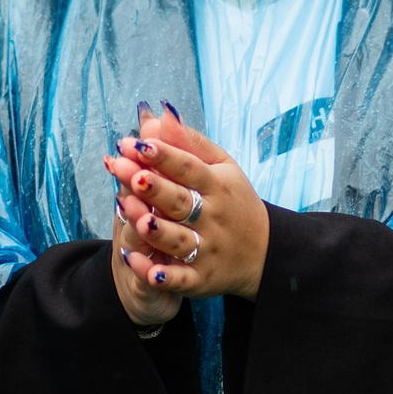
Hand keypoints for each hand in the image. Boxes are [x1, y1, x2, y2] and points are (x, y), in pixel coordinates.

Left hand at [103, 104, 270, 325]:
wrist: (265, 252)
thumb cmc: (233, 201)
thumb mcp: (221, 167)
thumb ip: (187, 143)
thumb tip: (156, 115)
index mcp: (217, 185)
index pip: (189, 167)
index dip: (164, 156)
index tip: (137, 143)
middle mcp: (213, 217)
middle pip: (180, 201)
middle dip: (154, 188)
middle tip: (128, 173)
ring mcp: (207, 248)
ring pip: (179, 240)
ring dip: (157, 230)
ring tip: (134, 216)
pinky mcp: (201, 278)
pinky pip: (180, 278)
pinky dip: (161, 274)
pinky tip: (139, 265)